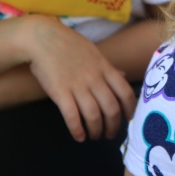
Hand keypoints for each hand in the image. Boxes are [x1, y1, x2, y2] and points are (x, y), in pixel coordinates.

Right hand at [19, 15, 136, 140]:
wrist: (44, 39)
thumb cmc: (70, 45)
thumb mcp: (96, 53)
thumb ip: (109, 67)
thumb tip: (123, 75)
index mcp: (106, 69)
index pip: (125, 92)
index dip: (131, 108)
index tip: (130, 119)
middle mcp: (95, 79)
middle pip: (111, 108)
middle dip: (114, 125)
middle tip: (111, 135)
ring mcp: (78, 86)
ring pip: (94, 115)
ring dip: (96, 130)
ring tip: (95, 136)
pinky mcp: (60, 92)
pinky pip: (72, 116)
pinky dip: (77, 129)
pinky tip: (79, 137)